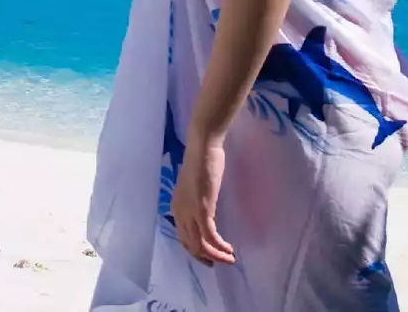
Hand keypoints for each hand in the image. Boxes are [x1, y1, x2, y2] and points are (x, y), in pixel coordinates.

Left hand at [171, 133, 233, 265]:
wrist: (203, 146)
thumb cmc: (203, 161)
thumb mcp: (196, 187)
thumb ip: (197, 201)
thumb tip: (205, 213)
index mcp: (177, 207)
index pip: (184, 238)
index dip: (197, 251)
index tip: (210, 256)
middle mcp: (179, 213)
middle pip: (191, 245)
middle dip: (207, 257)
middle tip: (222, 261)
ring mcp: (190, 212)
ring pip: (200, 245)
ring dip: (216, 255)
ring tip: (230, 258)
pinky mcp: (202, 209)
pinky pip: (209, 236)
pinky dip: (219, 247)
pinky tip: (229, 249)